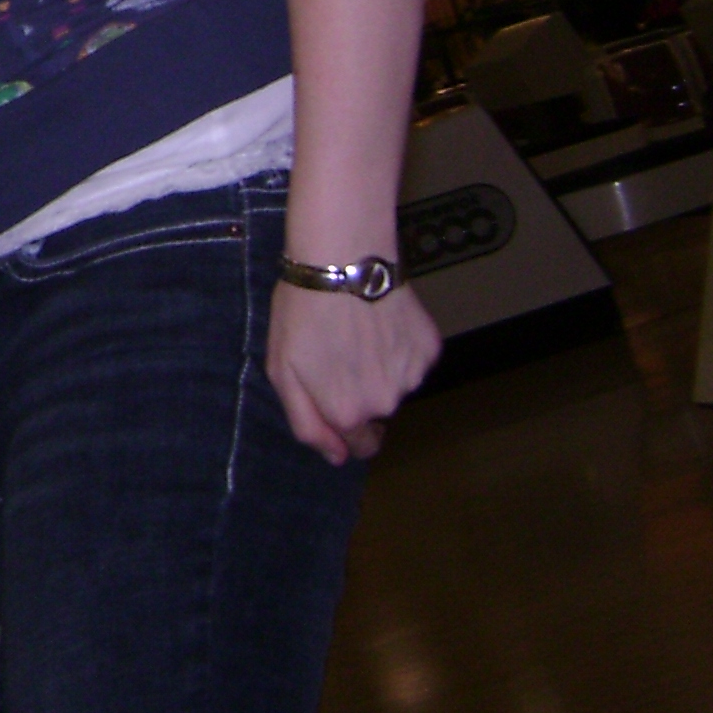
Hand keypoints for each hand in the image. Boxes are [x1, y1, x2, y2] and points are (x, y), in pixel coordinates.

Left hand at [267, 282, 439, 465]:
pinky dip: (400, 345)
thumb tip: (337, 456)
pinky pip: (414, 359)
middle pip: (377, 413)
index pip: (359, 445)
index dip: (344, 420)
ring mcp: (412, 374)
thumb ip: (308, 423)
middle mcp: (386, 402)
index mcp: (349, 413)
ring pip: (396, 385)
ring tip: (360, 329)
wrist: (344, 255)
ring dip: (381, 368)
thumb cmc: (304, 310)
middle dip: (361, 392)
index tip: (333, 388)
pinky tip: (381, 318)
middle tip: (341, 352)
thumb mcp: (283, 370)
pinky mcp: (430, 346)